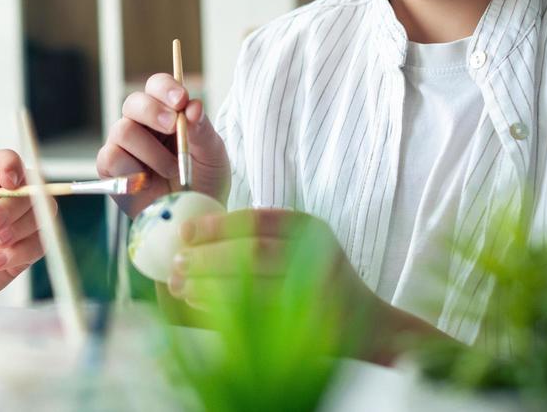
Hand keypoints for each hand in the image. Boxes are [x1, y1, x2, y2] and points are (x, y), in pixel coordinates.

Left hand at [0, 150, 48, 302]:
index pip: (6, 161)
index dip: (12, 167)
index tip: (8, 182)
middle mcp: (1, 200)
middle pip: (30, 188)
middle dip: (13, 207)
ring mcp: (14, 226)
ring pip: (42, 214)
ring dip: (21, 229)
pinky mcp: (21, 252)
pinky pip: (40, 244)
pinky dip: (21, 253)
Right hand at [96, 73, 229, 215]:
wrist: (194, 217)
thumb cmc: (204, 182)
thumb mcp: (213, 155)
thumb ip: (202, 130)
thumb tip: (193, 106)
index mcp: (166, 113)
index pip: (157, 86)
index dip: (166, 88)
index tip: (181, 100)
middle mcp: (141, 125)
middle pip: (134, 102)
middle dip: (153, 111)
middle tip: (172, 127)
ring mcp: (123, 146)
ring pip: (123, 129)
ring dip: (151, 151)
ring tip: (171, 170)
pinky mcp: (110, 169)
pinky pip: (111, 156)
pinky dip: (132, 169)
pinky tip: (147, 182)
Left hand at [168, 208, 425, 364]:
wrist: (371, 327)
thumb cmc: (317, 280)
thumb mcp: (295, 247)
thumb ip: (256, 239)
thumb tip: (191, 238)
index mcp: (310, 228)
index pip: (258, 220)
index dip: (218, 225)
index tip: (185, 232)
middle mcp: (318, 255)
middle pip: (253, 252)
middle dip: (208, 257)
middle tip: (176, 262)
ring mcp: (318, 291)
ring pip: (254, 285)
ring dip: (210, 284)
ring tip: (180, 285)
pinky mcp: (312, 324)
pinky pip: (258, 315)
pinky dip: (223, 310)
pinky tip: (200, 307)